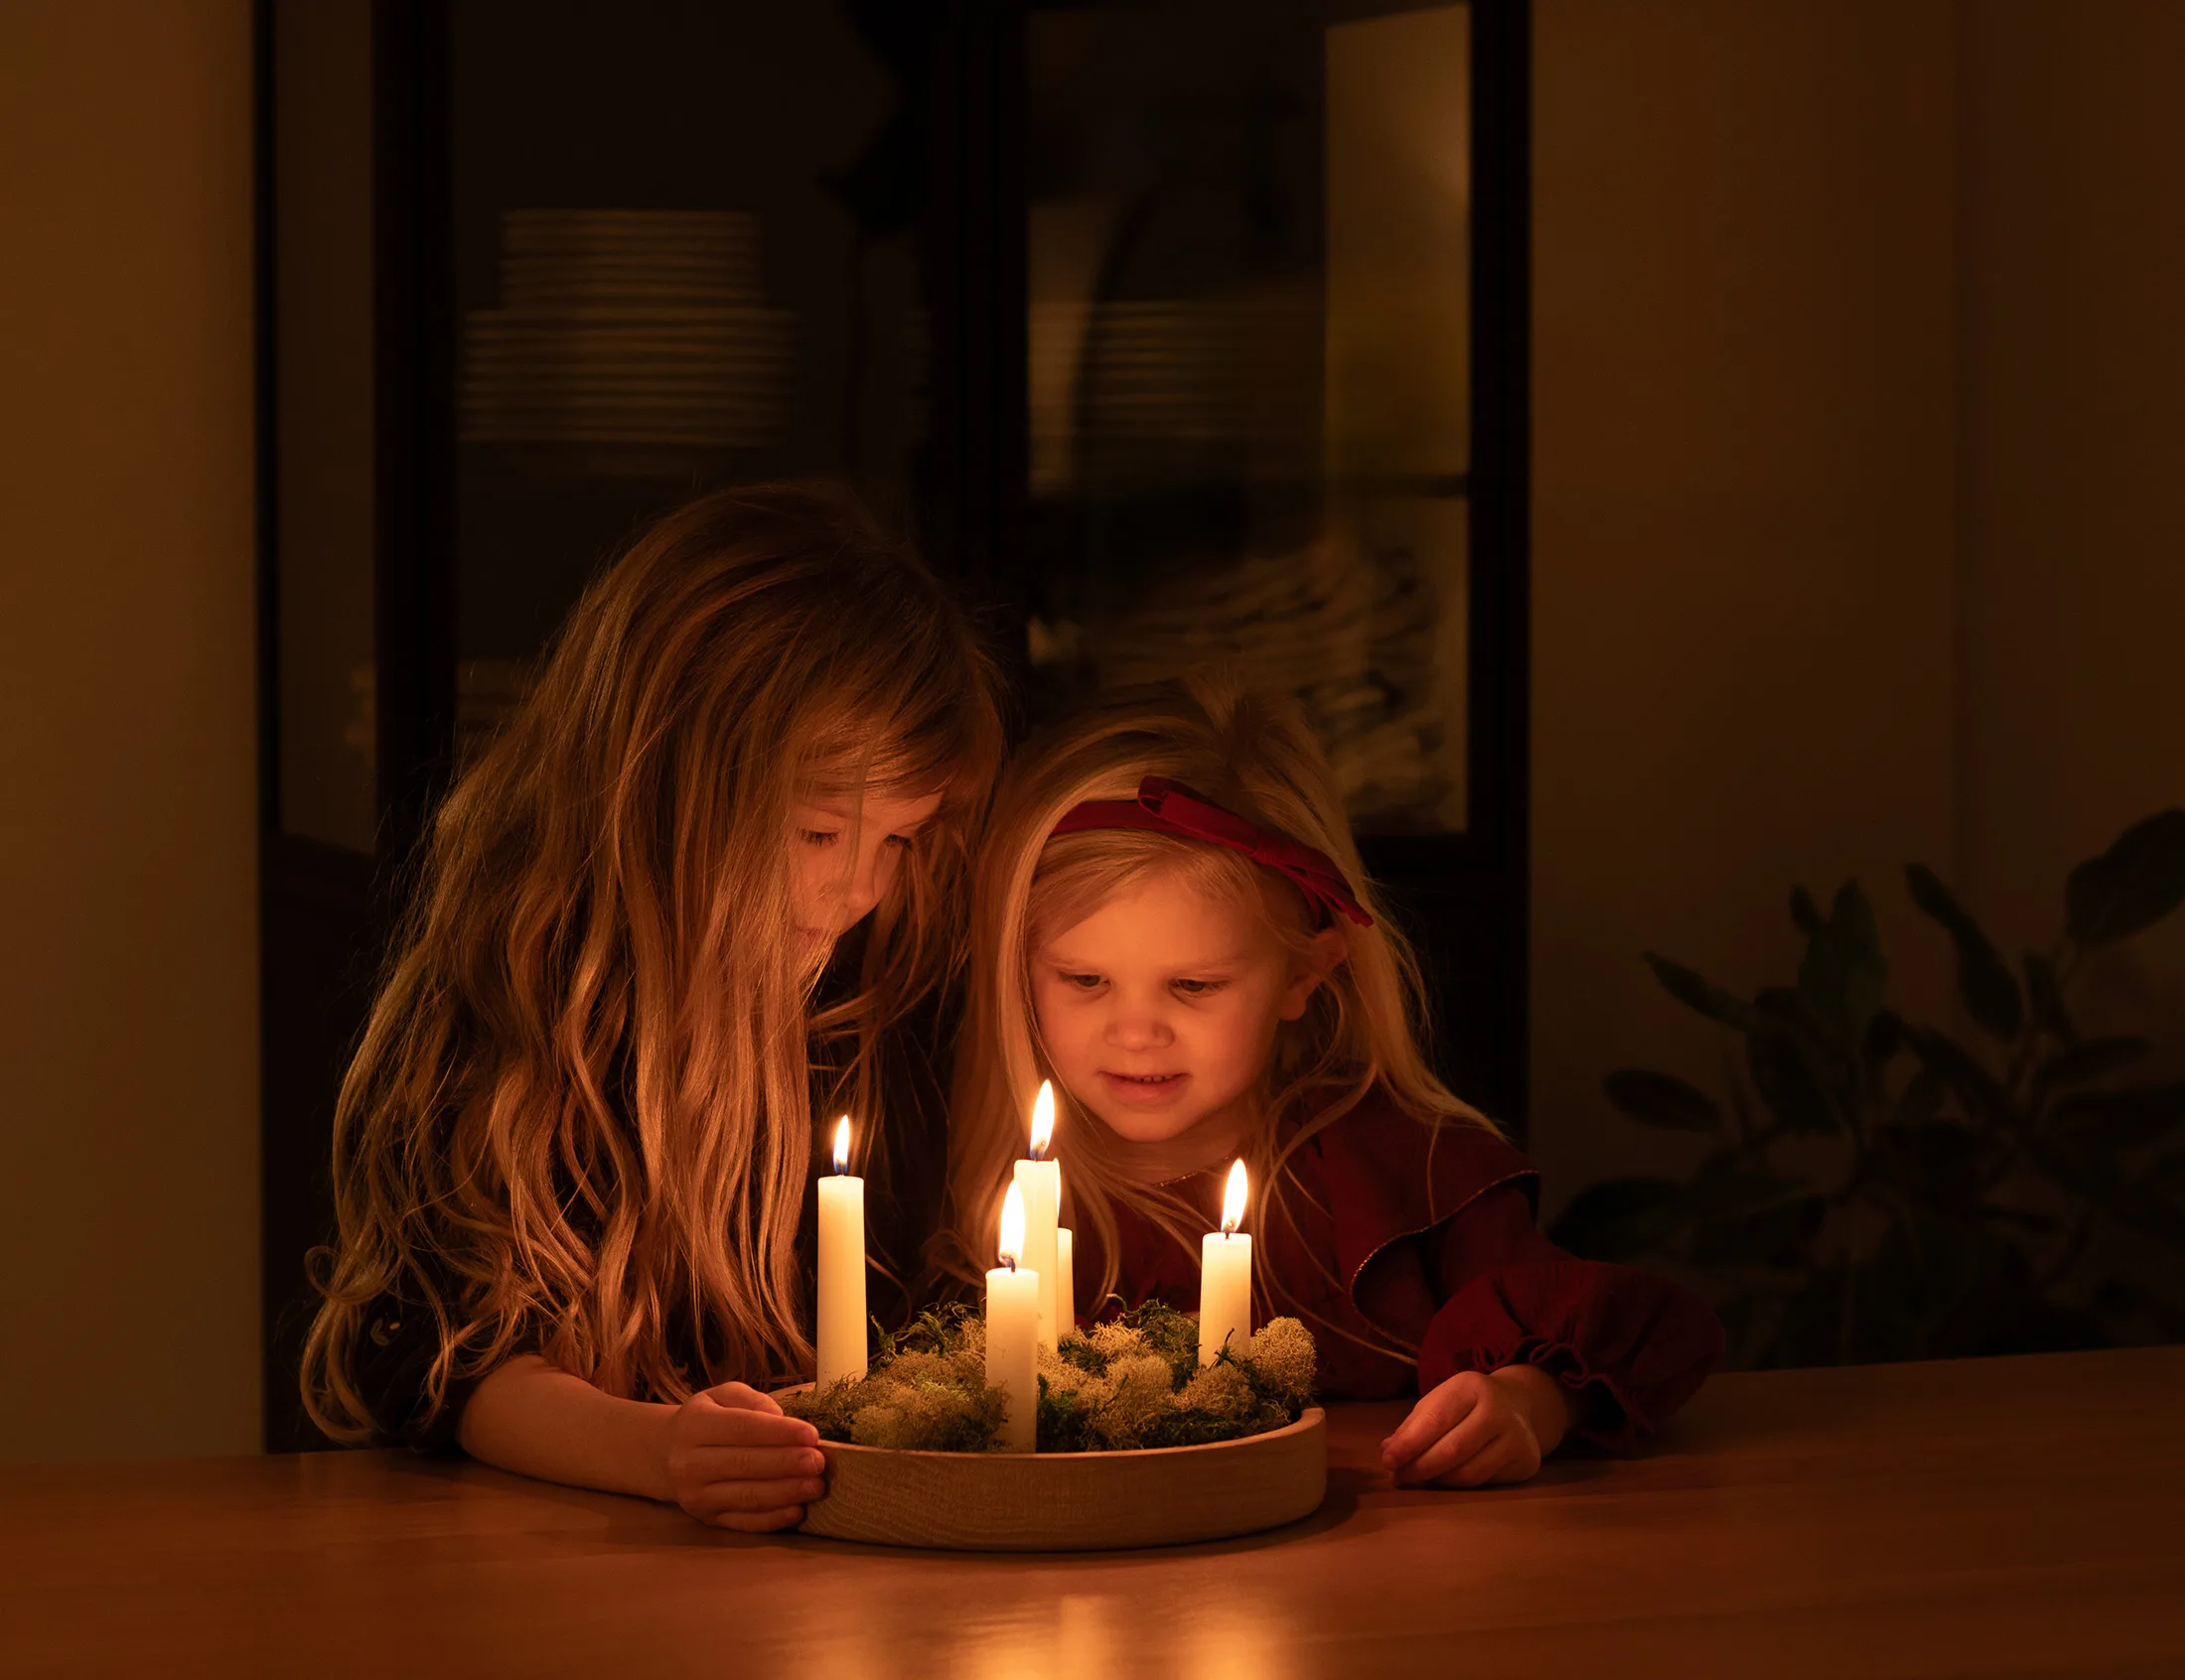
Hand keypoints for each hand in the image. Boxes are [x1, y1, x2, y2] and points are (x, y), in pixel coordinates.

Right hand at [662, 1381, 827, 1531]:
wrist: (668, 1455)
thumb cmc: (708, 1419)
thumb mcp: (723, 1396)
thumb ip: (752, 1400)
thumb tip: (781, 1418)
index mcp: (694, 1426)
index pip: (742, 1428)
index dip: (779, 1433)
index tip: (812, 1435)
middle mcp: (689, 1463)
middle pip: (745, 1464)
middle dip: (787, 1464)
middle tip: (819, 1462)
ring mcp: (697, 1496)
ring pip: (747, 1496)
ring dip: (786, 1493)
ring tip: (817, 1486)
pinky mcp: (707, 1519)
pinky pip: (743, 1523)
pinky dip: (772, 1519)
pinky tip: (797, 1511)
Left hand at [1380, 1365, 1573, 1488]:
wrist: (1519, 1404)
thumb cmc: (1468, 1404)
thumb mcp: (1440, 1402)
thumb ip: (1413, 1425)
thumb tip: (1388, 1450)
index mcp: (1470, 1386)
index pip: (1436, 1419)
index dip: (1409, 1443)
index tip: (1388, 1461)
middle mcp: (1497, 1409)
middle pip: (1452, 1450)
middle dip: (1419, 1468)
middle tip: (1399, 1478)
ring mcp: (1516, 1436)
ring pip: (1468, 1472)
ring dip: (1437, 1481)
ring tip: (1420, 1479)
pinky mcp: (1526, 1461)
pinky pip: (1484, 1482)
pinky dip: (1459, 1484)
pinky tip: (1446, 1479)